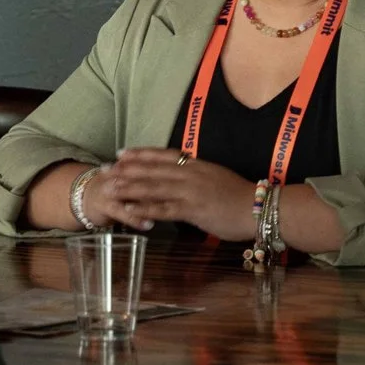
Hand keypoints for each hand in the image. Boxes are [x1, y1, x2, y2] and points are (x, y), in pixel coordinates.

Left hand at [90, 148, 257, 240]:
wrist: (259, 208)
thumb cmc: (241, 197)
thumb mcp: (217, 178)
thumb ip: (199, 176)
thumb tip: (185, 178)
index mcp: (197, 165)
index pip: (163, 155)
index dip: (141, 153)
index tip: (123, 152)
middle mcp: (190, 174)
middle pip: (152, 169)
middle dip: (126, 169)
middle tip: (106, 169)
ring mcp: (190, 191)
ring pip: (153, 187)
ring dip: (129, 187)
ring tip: (110, 188)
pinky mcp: (192, 209)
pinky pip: (162, 209)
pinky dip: (144, 209)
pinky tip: (129, 211)